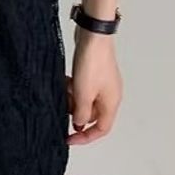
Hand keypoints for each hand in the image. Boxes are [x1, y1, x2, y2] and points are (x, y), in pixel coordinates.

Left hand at [66, 30, 122, 145]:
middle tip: (63, 109)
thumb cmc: (93, 62)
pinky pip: (83, 88)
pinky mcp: (95, 74)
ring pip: (86, 101)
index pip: (102, 129)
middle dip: (76, 114)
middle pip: (93, 115)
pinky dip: (73, 89)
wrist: (93, 36)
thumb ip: (81, 114)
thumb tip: (80, 124)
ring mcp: (103, 84)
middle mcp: (110, 95)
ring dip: (73, 100)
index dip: (85, 137)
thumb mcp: (83, 94)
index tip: (69, 138)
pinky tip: (66, 81)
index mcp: (111, 103)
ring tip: (65, 91)